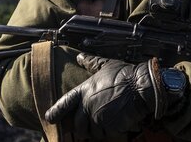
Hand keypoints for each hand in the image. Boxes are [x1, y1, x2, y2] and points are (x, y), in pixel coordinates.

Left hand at [44, 53, 183, 137]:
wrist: (141, 87)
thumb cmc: (125, 75)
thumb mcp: (106, 65)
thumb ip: (91, 62)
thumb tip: (79, 57)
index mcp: (84, 90)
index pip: (64, 103)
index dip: (56, 112)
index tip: (49, 118)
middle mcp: (88, 105)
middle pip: (76, 123)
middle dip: (80, 126)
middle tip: (86, 124)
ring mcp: (98, 117)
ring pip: (90, 131)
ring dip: (95, 129)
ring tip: (103, 122)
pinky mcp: (109, 127)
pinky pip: (104, 134)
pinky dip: (107, 131)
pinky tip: (113, 124)